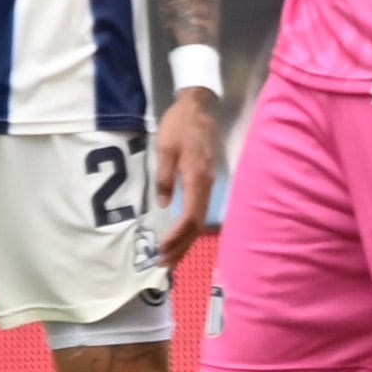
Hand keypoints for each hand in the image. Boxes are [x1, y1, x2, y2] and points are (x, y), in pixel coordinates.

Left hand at [153, 86, 219, 262]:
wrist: (198, 106)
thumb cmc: (179, 125)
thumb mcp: (164, 149)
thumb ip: (165, 177)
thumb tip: (164, 204)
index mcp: (197, 178)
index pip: (190, 216)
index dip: (178, 237)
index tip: (162, 251)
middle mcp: (207, 184)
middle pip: (198, 224)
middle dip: (182, 246)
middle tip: (165, 265)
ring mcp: (209, 183)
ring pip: (200, 219)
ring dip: (186, 240)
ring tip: (171, 256)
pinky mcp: (206, 180)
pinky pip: (199, 209)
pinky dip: (189, 227)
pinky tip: (180, 234)